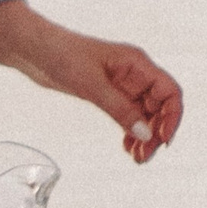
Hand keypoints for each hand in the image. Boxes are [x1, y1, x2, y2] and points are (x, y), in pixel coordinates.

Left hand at [0, 0, 182, 160]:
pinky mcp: (108, 94)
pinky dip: (131, 132)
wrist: (34, 49)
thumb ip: (120, 110)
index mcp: (137, 63)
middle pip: (160, 107)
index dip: (172, 116)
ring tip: (137, 158)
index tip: (162, 140)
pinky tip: (127, 147)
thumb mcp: (92, 85)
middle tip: (145, 156)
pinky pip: (129, 116)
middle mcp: (135, 74)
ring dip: (145, 136)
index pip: (169, 91)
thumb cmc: (62, 55)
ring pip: (145, 115)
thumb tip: (145, 135)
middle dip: (156, 132)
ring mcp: (122, 85)